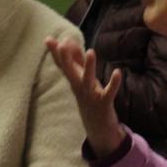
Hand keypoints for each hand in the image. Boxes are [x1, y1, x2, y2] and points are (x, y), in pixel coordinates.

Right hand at [45, 36, 124, 157]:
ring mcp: (90, 96)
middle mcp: (79, 87)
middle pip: (69, 72)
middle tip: (61, 44)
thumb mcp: (81, 77)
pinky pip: (109, 93)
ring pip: (87, 80)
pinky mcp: (104, 103)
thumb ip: (76, 59)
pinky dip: (113, 83)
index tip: (48, 39)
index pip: (62, 65)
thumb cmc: (89, 97)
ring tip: (91, 51)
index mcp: (74, 81)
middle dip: (65, 59)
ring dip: (89, 66)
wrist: (97, 127)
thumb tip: (68, 40)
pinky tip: (118, 72)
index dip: (55, 53)